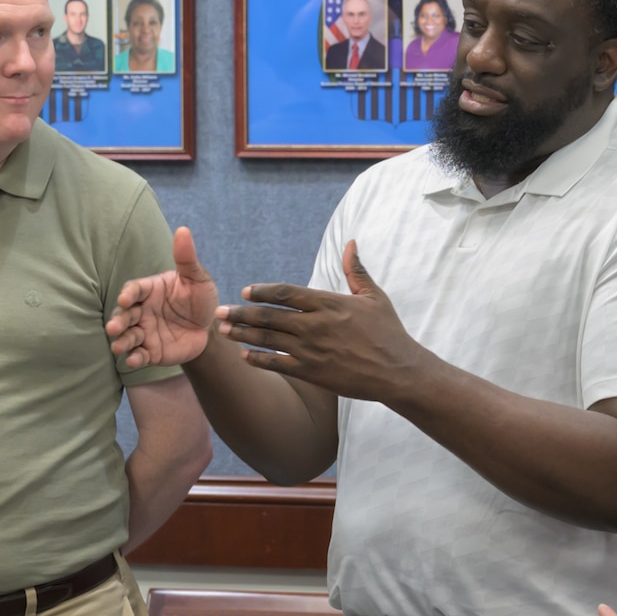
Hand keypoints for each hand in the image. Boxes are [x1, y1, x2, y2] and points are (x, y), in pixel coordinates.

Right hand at [106, 226, 219, 367]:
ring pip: (128, 336)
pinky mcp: (151, 351)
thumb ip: (187, 259)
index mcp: (150, 290)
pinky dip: (134, 358)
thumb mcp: (197, 278)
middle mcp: (142, 310)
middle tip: (113, 328)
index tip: (127, 299)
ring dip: (122, 341)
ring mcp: (145, 331)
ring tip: (118, 347)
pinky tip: (133, 360)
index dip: (129, 294)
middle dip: (118, 322)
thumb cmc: (200, 298)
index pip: (135, 289)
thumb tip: (183, 230)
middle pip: (125, 315)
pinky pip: (139, 354)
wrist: (209, 328)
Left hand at [216, 241, 431, 401]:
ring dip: (243, 334)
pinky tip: (245, 356)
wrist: (397, 371)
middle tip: (219, 312)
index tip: (246, 292)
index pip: (286, 293)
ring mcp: (312, 350)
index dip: (262, 291)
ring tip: (223, 331)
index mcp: (329, 303)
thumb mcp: (375, 297)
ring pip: (268, 339)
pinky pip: (278, 364)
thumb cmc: (388, 332)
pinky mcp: (313, 372)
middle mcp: (316, 325)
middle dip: (241, 314)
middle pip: (269, 316)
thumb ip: (356, 270)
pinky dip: (259, 359)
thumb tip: (350, 243)